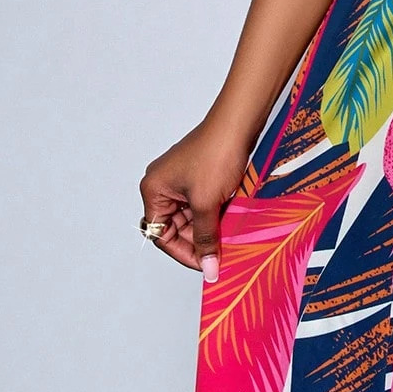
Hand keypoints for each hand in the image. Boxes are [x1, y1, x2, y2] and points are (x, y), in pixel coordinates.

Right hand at [139, 118, 251, 278]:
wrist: (238, 123)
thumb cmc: (216, 155)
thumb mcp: (207, 203)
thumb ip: (205, 238)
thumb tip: (208, 268)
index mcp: (154, 190)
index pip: (161, 234)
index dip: (183, 252)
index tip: (206, 265)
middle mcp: (163, 185)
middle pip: (176, 227)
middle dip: (197, 241)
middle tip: (219, 255)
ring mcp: (181, 180)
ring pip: (191, 217)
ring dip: (208, 229)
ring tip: (227, 240)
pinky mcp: (199, 176)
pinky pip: (202, 204)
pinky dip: (214, 215)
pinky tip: (229, 224)